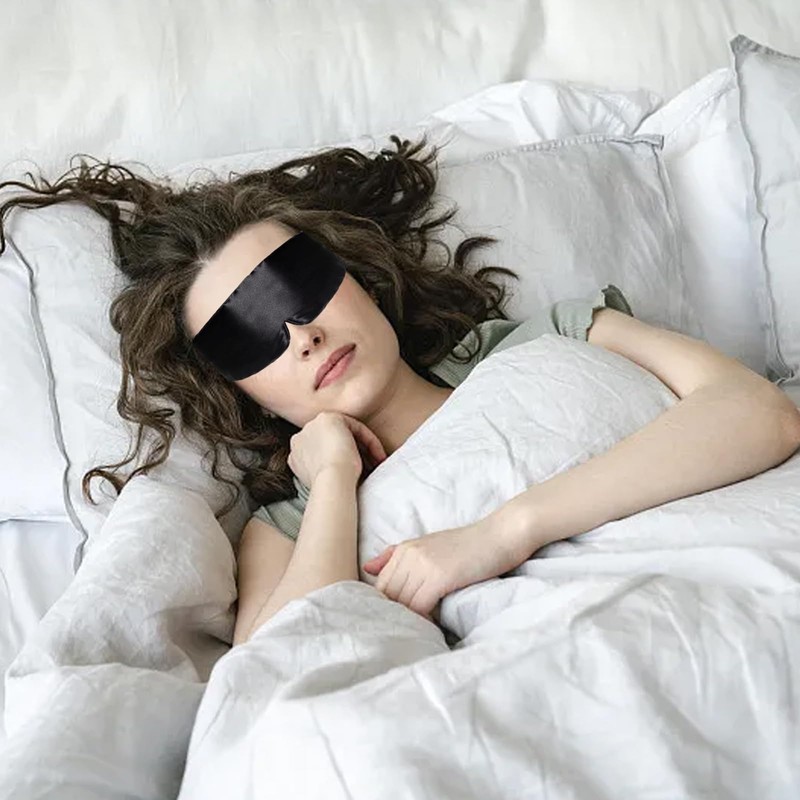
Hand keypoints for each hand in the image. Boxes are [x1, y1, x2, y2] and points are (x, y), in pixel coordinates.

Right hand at [287, 411, 386, 486]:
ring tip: (377, 464)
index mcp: (296, 454)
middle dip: (354, 453)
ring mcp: (312, 426)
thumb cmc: (331, 487)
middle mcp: (301, 437)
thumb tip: (346, 471)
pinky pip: (355, 427)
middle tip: (372, 467)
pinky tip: (379, 457)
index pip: (325, 453)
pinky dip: (370, 441)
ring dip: (365, 449)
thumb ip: (327, 469)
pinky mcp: (329, 418)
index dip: (342, 462)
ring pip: (345, 435)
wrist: (331, 480)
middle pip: (334, 442)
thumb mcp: (326, 479)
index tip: (357, 473)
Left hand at [361, 511, 532, 620]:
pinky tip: (432, 629)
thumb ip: (397, 555)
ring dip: (408, 621)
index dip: (387, 607)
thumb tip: (367, 568)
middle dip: (394, 616)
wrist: (502, 534)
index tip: (399, 621)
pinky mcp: (438, 576)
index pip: (380, 586)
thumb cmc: (470, 545)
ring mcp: (422, 564)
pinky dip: (422, 621)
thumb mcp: (430, 545)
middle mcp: (409, 554)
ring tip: (419, 634)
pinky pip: (418, 607)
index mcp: (404, 548)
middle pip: (386, 595)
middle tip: (407, 633)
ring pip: (401, 603)